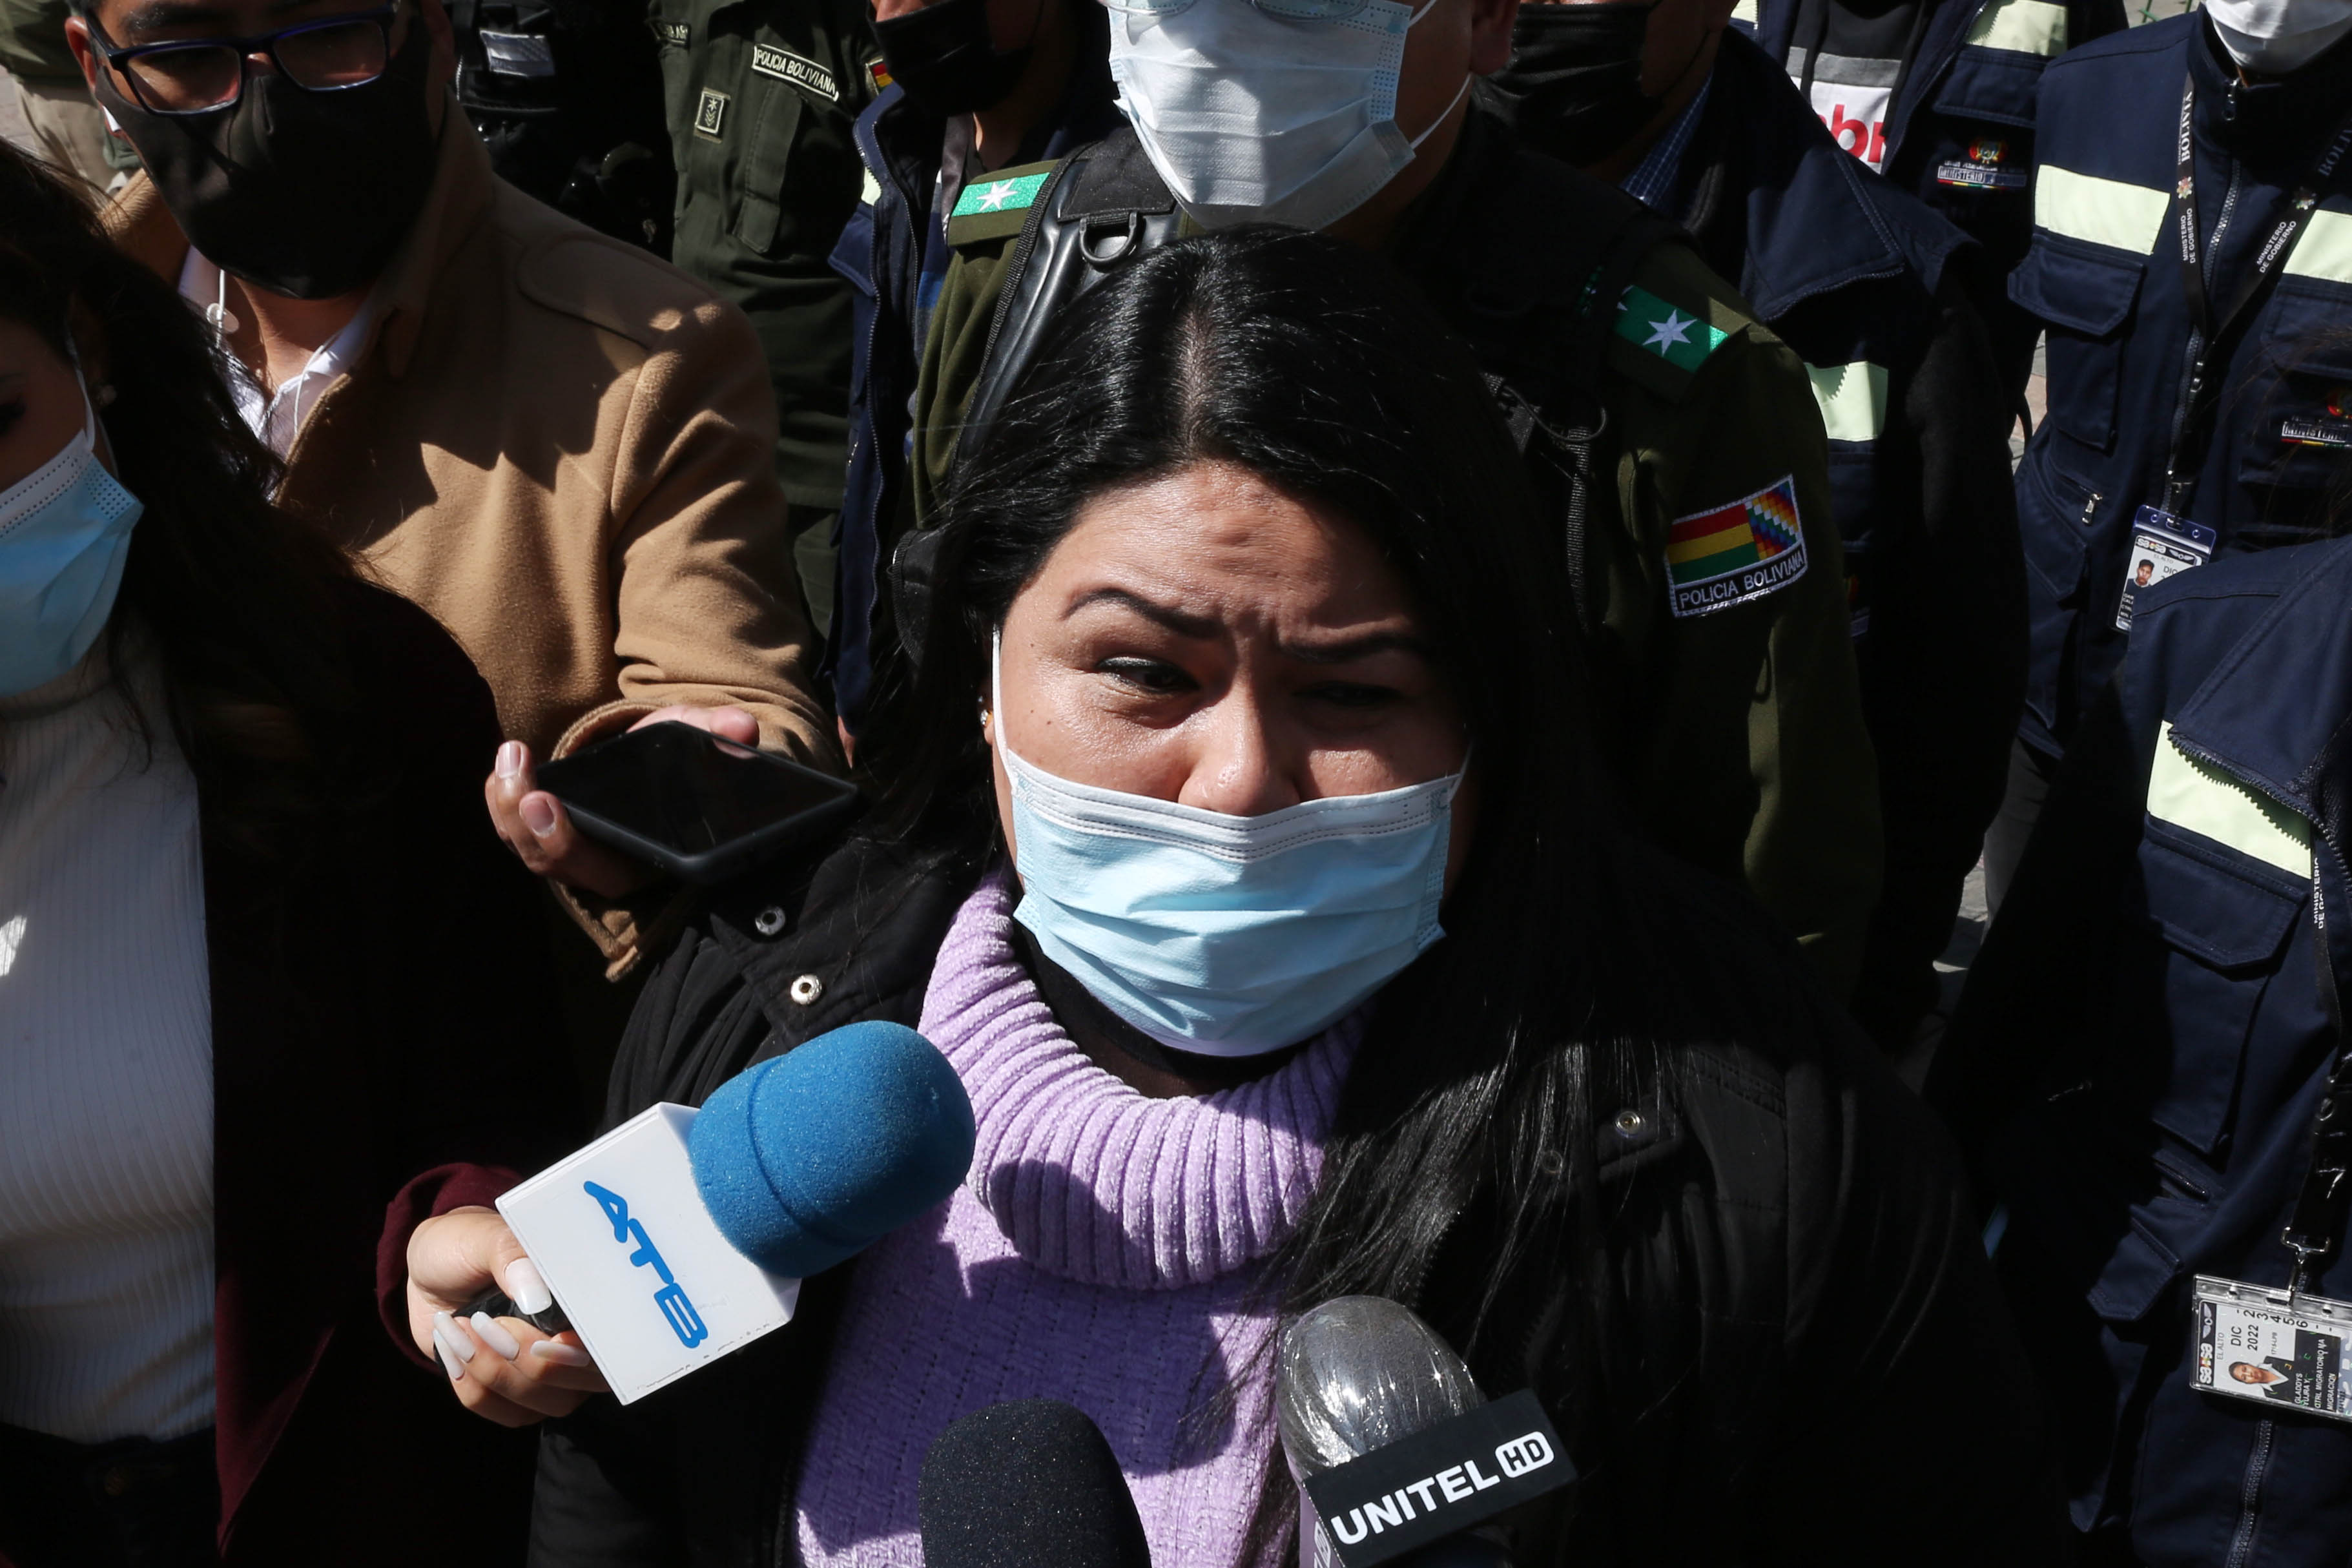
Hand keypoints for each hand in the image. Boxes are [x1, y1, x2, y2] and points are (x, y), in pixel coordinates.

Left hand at [406, 1207, 609, 1426]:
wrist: (429, 1275)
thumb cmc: (464, 1246)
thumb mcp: (483, 1238)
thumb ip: (510, 1255)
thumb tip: (536, 1293)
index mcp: (582, 1297)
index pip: (607, 1336)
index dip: (584, 1348)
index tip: (548, 1340)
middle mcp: (578, 1339)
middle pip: (581, 1382)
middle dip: (527, 1361)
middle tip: (481, 1321)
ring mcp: (550, 1374)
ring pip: (545, 1404)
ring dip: (491, 1371)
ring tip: (459, 1328)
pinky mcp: (516, 1396)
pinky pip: (507, 1414)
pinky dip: (471, 1384)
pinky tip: (454, 1347)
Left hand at [485, 706, 759, 898]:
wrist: (659, 763)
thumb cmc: (679, 759)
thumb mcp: (697, 741)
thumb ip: (717, 734)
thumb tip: (744, 727)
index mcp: (646, 859)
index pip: (605, 870)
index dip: (570, 844)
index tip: (545, 802)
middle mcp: (605, 865)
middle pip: (558, 863)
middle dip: (536, 828)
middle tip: (527, 787)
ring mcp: (574, 854)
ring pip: (531, 850)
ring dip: (509, 810)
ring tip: (511, 760)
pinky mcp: (549, 834)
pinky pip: (515, 830)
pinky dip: (502, 800)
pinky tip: (505, 764)